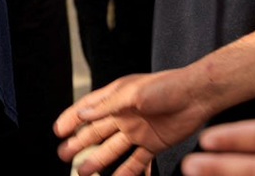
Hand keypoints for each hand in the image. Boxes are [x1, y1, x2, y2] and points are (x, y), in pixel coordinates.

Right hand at [55, 69, 213, 175]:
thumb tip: (82, 113)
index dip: (71, 119)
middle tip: (64, 155)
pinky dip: (127, 172)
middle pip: (96, 132)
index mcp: (115, 98)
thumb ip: (107, 106)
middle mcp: (123, 115)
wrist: (197, 96)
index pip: (87, 109)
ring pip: (112, 150)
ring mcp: (137, 131)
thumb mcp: (132, 93)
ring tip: (83, 172)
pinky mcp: (152, 144)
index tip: (58, 131)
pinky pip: (136, 161)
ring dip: (98, 161)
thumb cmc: (166, 86)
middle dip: (78, 144)